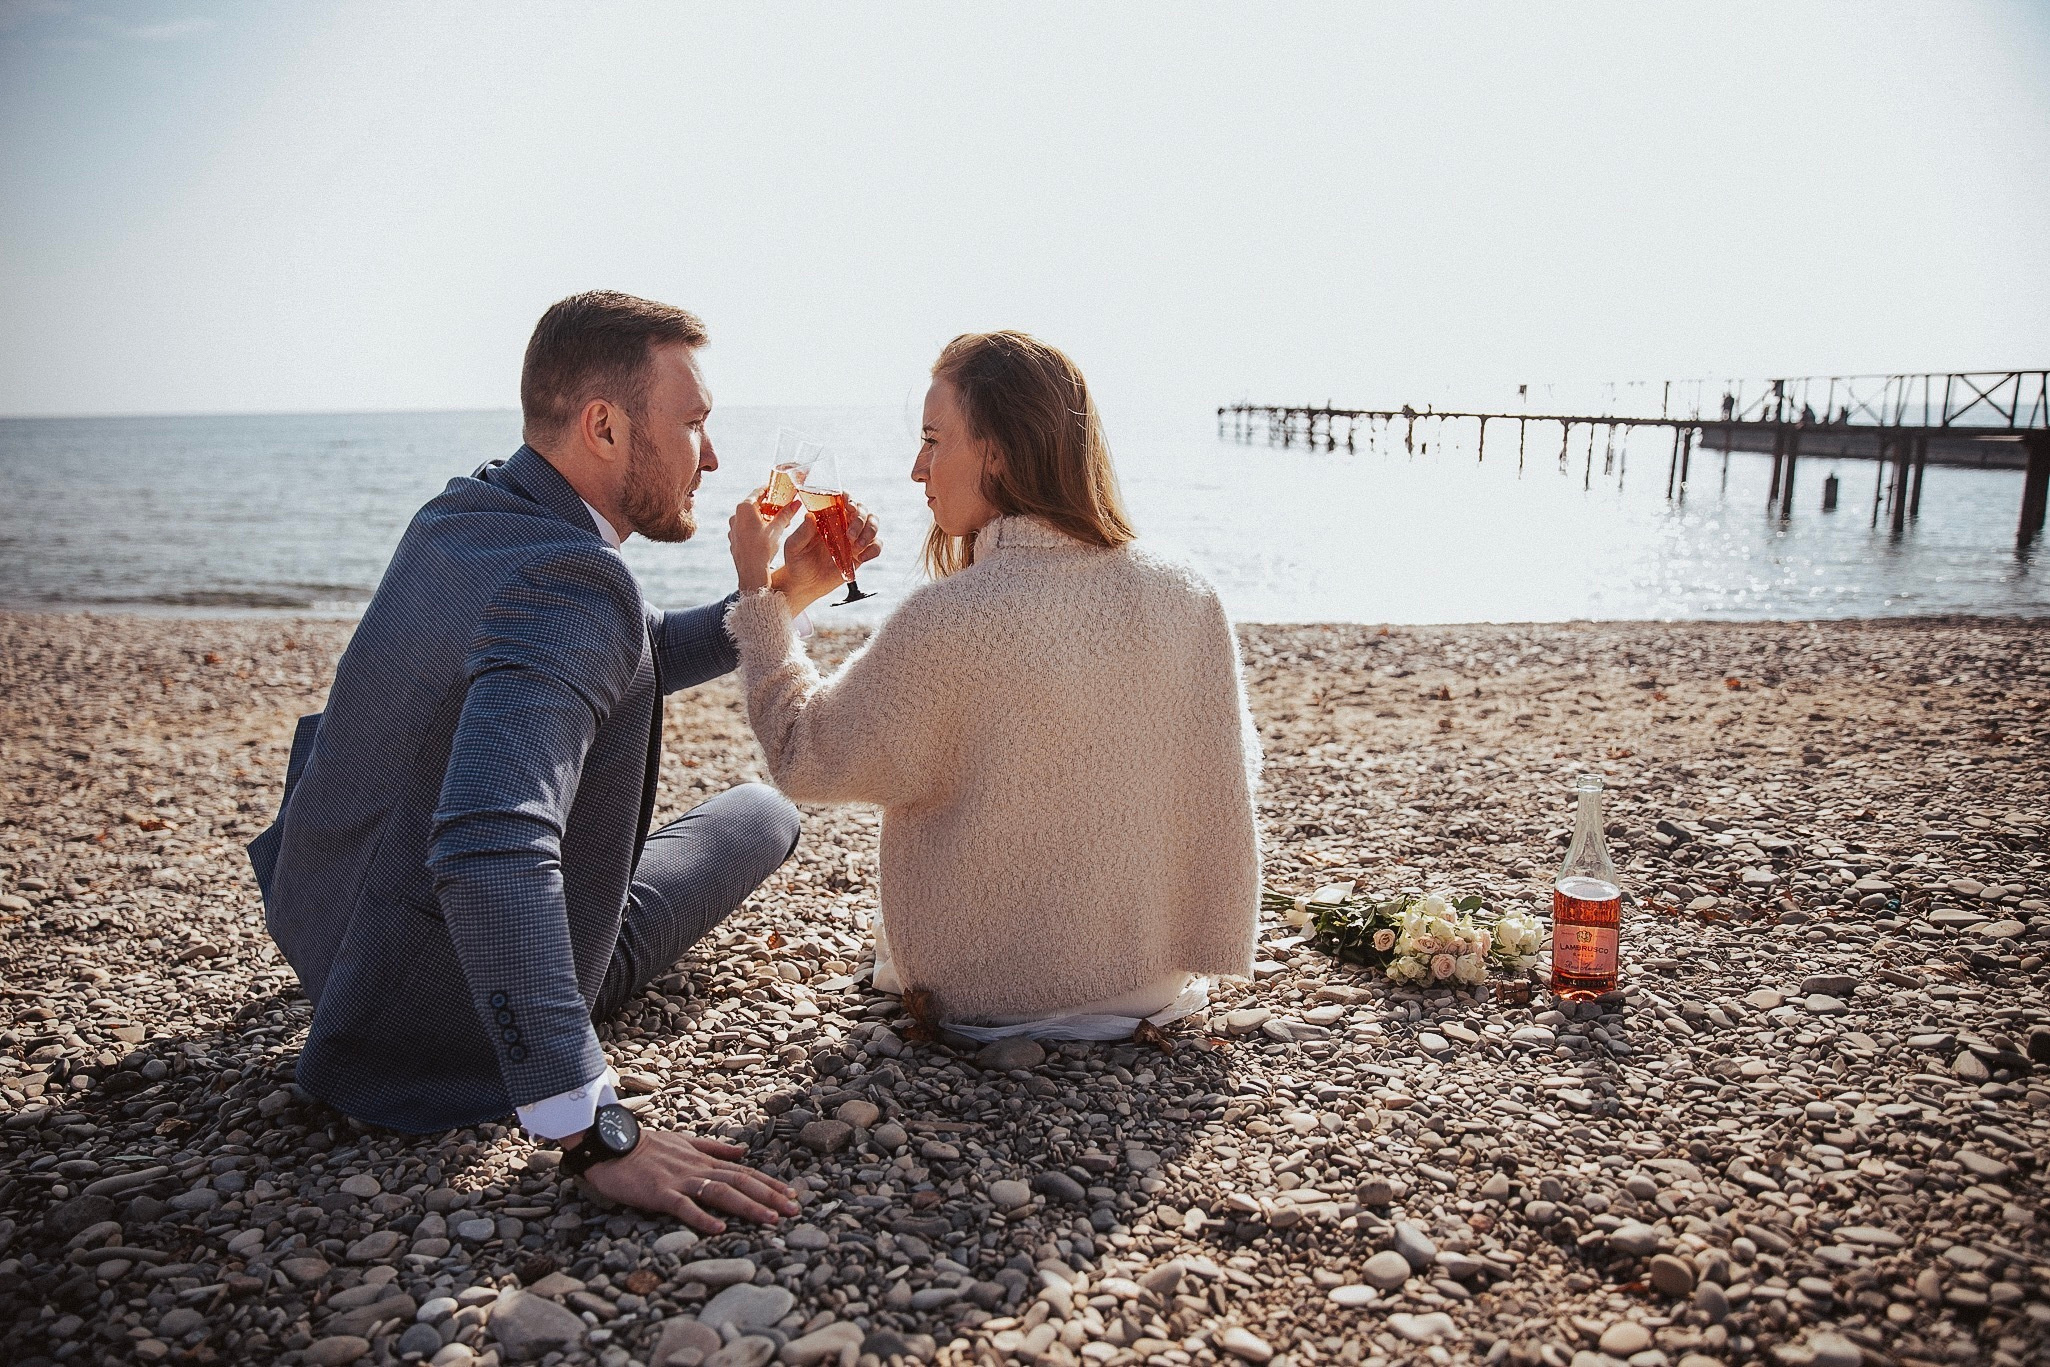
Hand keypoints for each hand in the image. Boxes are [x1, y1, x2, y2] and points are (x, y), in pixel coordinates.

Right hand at [573, 1126, 799, 1232]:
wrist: (610, 1143)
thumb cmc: (645, 1146)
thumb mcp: (684, 1142)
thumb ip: (713, 1148)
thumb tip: (742, 1152)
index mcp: (703, 1160)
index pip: (744, 1171)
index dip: (769, 1183)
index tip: (792, 1195)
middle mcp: (697, 1168)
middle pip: (740, 1182)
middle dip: (769, 1196)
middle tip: (794, 1210)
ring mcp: (679, 1180)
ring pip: (721, 1192)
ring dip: (748, 1206)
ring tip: (771, 1219)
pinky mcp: (659, 1192)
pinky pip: (684, 1206)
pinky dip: (702, 1217)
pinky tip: (720, 1229)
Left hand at [729, 495, 800, 594]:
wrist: (751, 572)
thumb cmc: (763, 549)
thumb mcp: (777, 529)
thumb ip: (786, 514)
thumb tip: (796, 503)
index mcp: (744, 508)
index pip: (758, 492)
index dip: (770, 490)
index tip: (778, 489)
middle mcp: (735, 516)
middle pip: (754, 505)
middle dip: (769, 506)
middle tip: (782, 508)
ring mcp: (733, 528)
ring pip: (750, 517)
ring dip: (763, 518)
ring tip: (777, 524)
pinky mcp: (734, 538)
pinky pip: (746, 528)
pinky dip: (756, 527)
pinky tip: (767, 535)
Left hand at [770, 501, 881, 613]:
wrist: (805, 584)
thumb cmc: (796, 562)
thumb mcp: (793, 546)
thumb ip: (802, 532)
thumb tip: (810, 516)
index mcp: (827, 516)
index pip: (842, 499)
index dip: (849, 498)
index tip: (848, 505)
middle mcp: (842, 524)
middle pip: (862, 509)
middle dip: (860, 519)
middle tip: (850, 535)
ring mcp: (853, 538)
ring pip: (873, 523)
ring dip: (870, 531)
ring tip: (857, 546)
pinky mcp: (860, 554)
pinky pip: (876, 545)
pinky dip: (873, 549)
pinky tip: (860, 557)